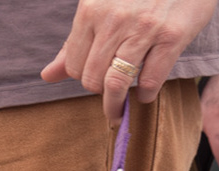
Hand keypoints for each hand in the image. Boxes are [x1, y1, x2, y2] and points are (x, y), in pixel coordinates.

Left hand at [41, 0, 218, 122]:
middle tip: (110, 94)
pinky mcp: (170, 37)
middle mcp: (114, 19)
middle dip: (100, 93)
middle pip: (92, 79)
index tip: (97, 78)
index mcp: (91, 10)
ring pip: (116, 84)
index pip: (73, 65)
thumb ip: (74, 43)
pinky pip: (150, 81)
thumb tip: (47, 76)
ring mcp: (143, 29)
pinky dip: (146, 95)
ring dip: (116, 105)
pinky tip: (146, 94)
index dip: (83, 77)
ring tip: (119, 111)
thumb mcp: (100, 10)